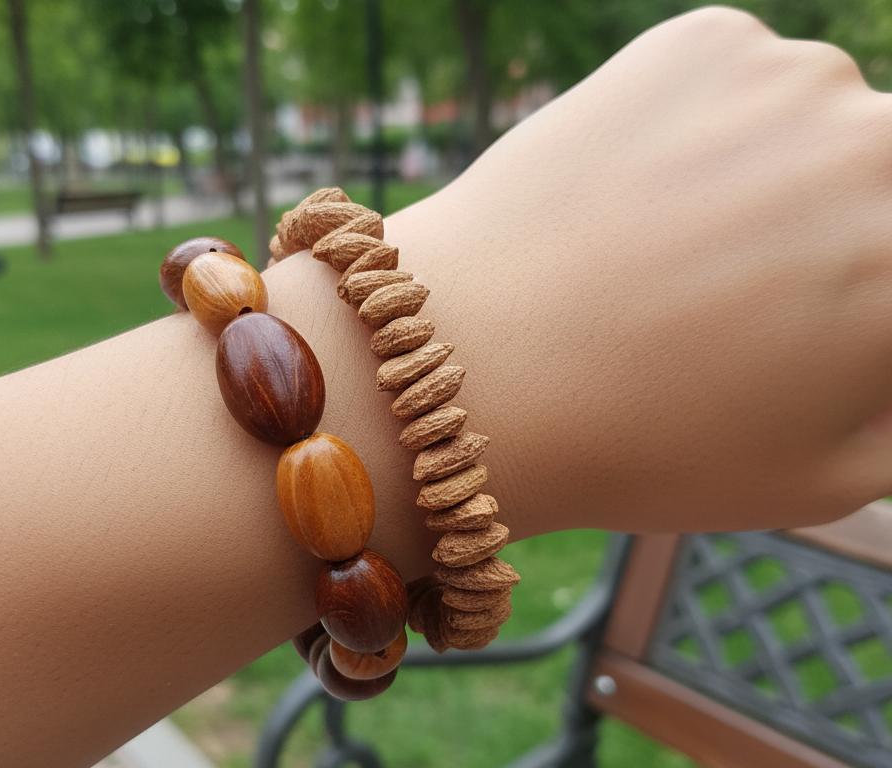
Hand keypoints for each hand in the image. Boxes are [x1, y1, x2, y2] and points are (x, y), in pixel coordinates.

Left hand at [388, 7, 891, 532]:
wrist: (471, 367)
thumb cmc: (645, 443)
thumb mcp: (822, 475)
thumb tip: (889, 358)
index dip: (853, 299)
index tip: (802, 318)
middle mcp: (883, 149)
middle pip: (880, 176)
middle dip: (837, 231)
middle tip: (746, 285)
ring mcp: (793, 81)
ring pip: (820, 123)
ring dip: (778, 172)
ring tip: (675, 247)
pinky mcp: (705, 42)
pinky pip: (739, 84)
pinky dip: (707, 128)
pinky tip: (638, 195)